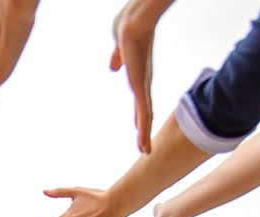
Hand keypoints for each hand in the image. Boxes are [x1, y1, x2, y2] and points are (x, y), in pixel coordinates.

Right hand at [110, 0, 171, 152]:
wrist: (133, 22)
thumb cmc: (127, 28)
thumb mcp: (119, 50)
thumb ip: (117, 59)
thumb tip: (114, 67)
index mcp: (139, 76)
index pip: (141, 100)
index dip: (140, 114)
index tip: (139, 127)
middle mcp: (143, 83)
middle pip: (144, 111)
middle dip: (143, 129)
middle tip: (144, 147)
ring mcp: (142, 86)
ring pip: (145, 116)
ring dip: (144, 134)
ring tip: (144, 151)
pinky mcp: (141, 87)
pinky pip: (144, 113)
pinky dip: (143, 130)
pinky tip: (143, 143)